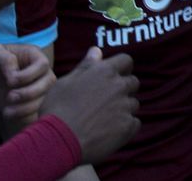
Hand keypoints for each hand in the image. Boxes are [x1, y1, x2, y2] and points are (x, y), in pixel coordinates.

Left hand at [0, 43, 54, 121]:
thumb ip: (3, 57)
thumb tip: (15, 73)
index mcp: (32, 55)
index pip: (42, 64)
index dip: (29, 75)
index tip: (10, 81)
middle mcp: (37, 72)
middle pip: (48, 81)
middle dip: (30, 93)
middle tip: (9, 97)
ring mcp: (34, 88)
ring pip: (41, 99)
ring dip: (25, 108)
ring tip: (5, 112)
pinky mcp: (27, 104)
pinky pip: (33, 113)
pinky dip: (24, 117)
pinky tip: (9, 115)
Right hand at [41, 47, 138, 164]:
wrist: (58, 141)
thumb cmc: (57, 110)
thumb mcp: (65, 82)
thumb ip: (85, 66)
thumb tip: (96, 50)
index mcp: (105, 72)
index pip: (126, 61)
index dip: (120, 69)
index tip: (112, 78)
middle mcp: (119, 86)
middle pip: (132, 83)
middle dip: (123, 89)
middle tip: (105, 102)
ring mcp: (125, 107)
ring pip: (133, 104)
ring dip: (123, 109)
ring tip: (103, 119)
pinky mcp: (128, 127)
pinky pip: (134, 123)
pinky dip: (125, 127)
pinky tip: (109, 132)